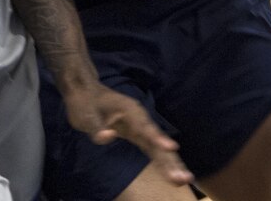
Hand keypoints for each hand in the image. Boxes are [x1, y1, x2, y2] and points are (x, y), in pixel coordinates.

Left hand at [64, 82, 192, 187]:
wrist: (85, 91)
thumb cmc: (85, 102)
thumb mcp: (86, 115)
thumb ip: (97, 128)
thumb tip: (109, 136)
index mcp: (129, 110)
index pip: (144, 127)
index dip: (157, 138)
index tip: (171, 148)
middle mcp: (139, 118)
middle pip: (156, 140)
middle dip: (170, 159)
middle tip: (184, 176)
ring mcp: (139, 127)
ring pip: (158, 146)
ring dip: (170, 162)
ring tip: (185, 178)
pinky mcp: (137, 135)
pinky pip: (152, 149)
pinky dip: (162, 160)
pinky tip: (172, 171)